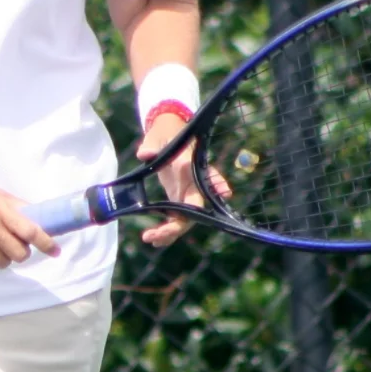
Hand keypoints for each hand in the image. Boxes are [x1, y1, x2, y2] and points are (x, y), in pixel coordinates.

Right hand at [0, 178, 60, 270]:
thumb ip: (16, 207)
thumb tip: (38, 220)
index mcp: (0, 208)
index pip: (30, 231)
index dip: (46, 243)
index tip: (55, 251)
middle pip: (19, 253)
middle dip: (21, 252)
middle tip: (16, 246)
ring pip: (3, 263)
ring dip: (4, 259)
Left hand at [135, 113, 232, 247]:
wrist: (165, 134)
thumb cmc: (163, 133)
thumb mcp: (156, 136)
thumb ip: (150, 145)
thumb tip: (145, 154)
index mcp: (190, 164)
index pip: (206, 177)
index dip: (216, 185)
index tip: (225, 193)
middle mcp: (192, 182)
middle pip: (194, 208)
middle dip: (178, 225)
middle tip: (159, 234)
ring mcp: (186, 192)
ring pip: (185, 218)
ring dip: (170, 232)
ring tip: (150, 239)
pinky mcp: (177, 197)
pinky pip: (176, 218)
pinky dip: (167, 230)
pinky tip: (153, 239)